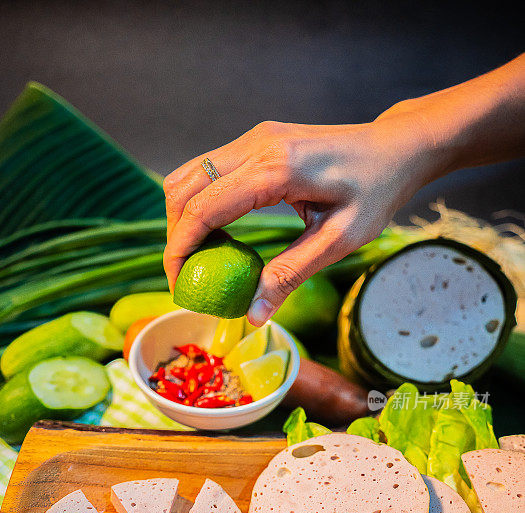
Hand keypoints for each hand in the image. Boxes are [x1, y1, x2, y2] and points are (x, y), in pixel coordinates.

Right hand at [163, 116, 437, 324]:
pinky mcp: (257, 141)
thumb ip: (291, 274)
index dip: (181, 249)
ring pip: (190, 175)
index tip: (179, 286)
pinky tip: (219, 236)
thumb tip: (252, 314)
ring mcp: (254, 138)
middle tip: (187, 278)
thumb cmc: (377, 191)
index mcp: (276, 168)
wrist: (396, 147)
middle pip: (183, 187)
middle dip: (175, 236)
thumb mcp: (340, 241)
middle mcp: (256, 144)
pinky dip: (201, 204)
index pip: (203, 207)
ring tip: (200, 260)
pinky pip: (210, 172)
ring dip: (183, 218)